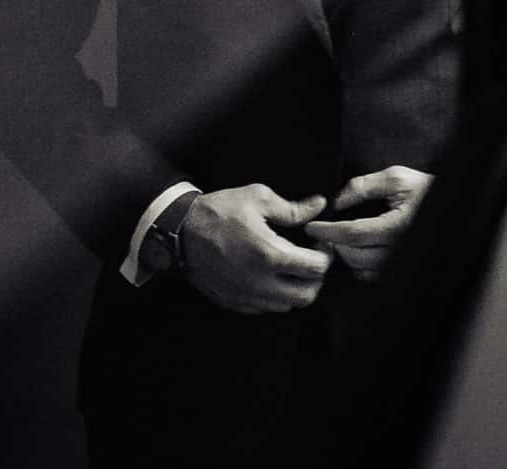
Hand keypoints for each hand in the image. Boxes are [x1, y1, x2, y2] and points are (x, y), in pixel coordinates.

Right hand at [178, 184, 332, 314]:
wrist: (180, 231)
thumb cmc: (219, 211)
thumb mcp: (258, 198)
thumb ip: (293, 208)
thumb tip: (319, 206)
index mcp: (270, 255)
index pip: (316, 269)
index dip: (326, 255)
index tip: (321, 244)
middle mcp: (259, 282)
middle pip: (307, 295)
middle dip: (316, 278)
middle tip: (311, 259)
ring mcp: (245, 296)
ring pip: (287, 306)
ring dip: (295, 288)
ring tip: (291, 267)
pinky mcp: (234, 303)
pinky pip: (265, 308)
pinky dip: (274, 296)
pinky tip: (270, 275)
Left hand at [303, 165, 432, 279]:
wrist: (456, 207)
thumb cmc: (427, 190)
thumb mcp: (397, 178)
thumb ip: (364, 186)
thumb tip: (338, 200)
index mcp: (397, 227)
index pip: (352, 234)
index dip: (328, 231)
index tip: (312, 227)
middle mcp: (400, 251)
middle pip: (354, 256)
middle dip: (335, 245)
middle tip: (324, 233)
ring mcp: (403, 264)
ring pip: (362, 270)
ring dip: (348, 256)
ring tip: (341, 241)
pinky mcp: (404, 271)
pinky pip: (374, 277)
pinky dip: (361, 266)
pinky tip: (360, 251)